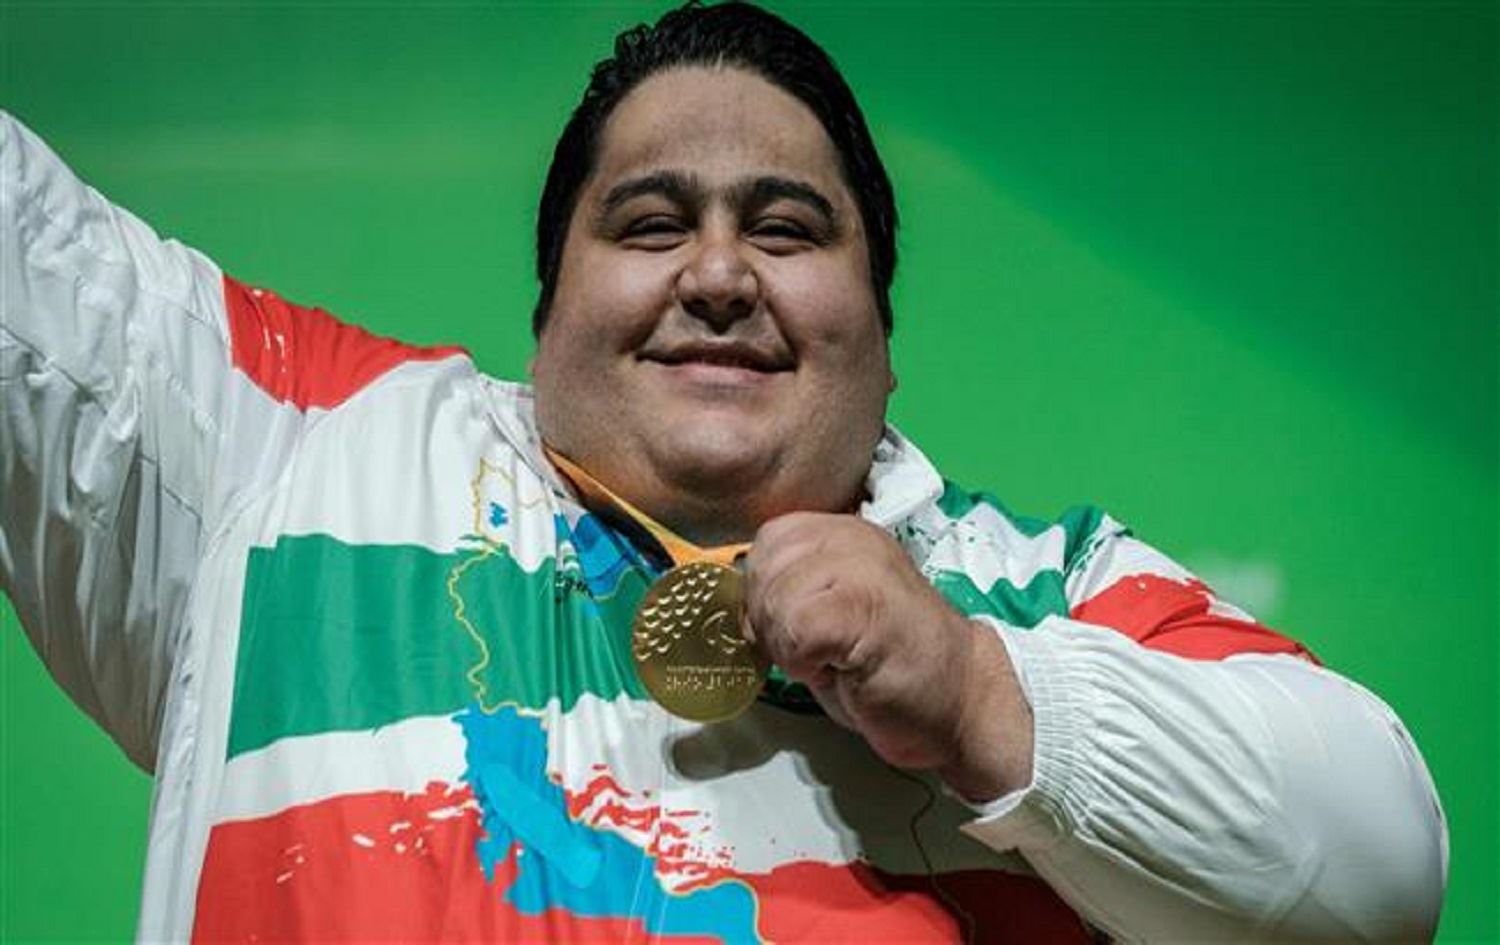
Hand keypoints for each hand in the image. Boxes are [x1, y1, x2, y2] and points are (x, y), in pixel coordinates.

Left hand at [744, 513, 1033, 800]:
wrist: (963, 700)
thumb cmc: (891, 667)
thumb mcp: (832, 612)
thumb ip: (788, 593)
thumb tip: (736, 605)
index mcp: (843, 532)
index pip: (768, 541)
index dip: (765, 592)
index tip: (797, 629)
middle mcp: (853, 538)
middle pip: (764, 565)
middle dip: (770, 619)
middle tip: (813, 651)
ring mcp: (863, 568)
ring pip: (777, 596)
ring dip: (788, 643)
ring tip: (830, 660)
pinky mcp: (866, 608)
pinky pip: (798, 627)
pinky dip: (803, 660)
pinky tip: (837, 669)